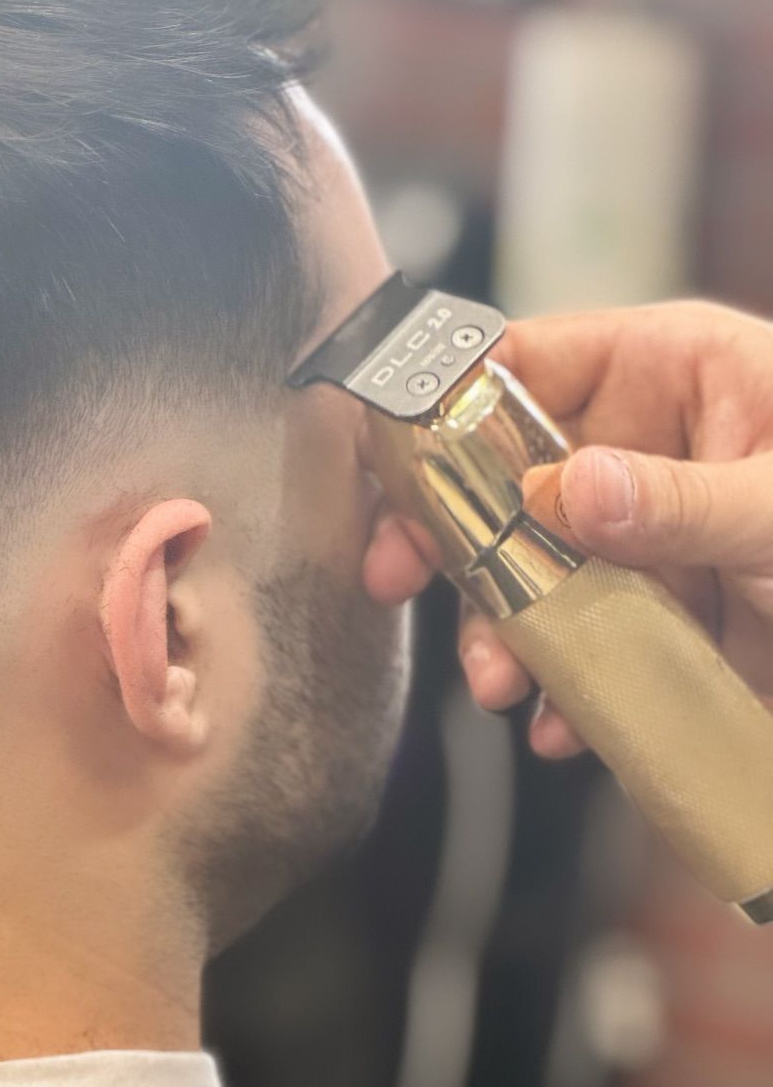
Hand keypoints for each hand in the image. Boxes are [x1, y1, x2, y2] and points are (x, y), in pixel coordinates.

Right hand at [362, 299, 772, 756]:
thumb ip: (686, 498)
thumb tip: (569, 492)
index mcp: (681, 369)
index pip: (534, 360)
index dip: (454, 406)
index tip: (400, 471)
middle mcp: (657, 438)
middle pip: (517, 474)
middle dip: (467, 542)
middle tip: (403, 582)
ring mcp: (666, 526)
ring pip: (550, 566)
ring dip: (514, 630)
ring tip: (503, 688)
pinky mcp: (686, 604)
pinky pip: (604, 632)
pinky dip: (576, 683)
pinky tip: (564, 726)